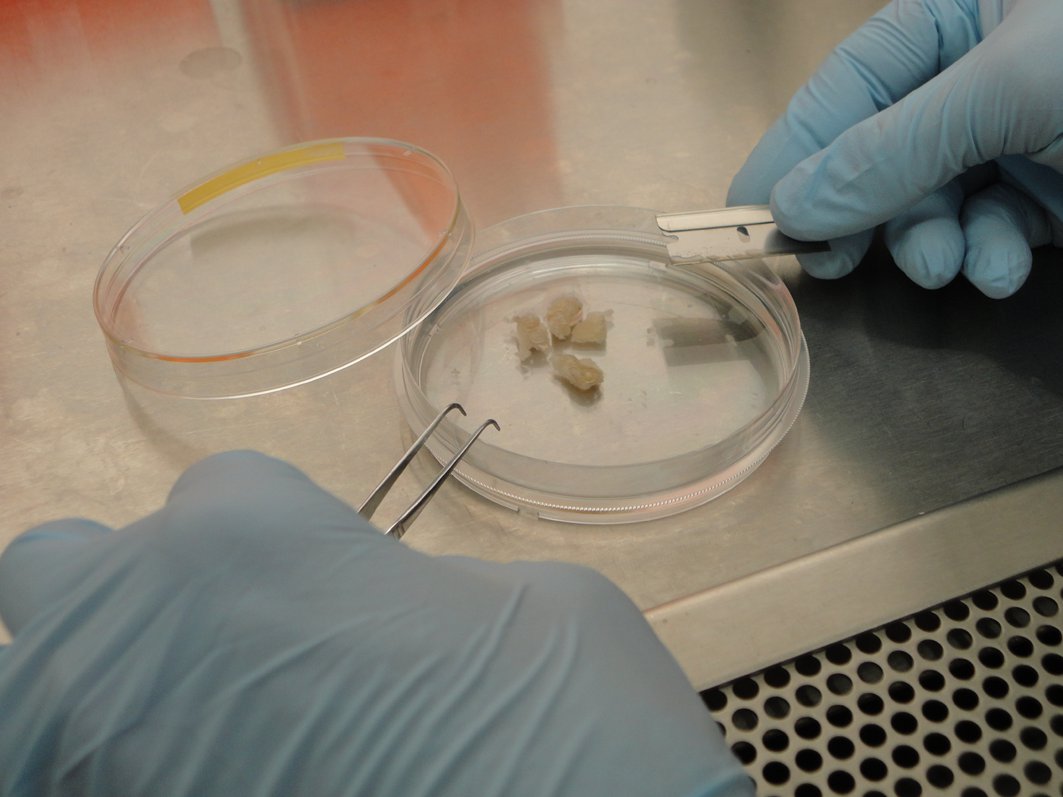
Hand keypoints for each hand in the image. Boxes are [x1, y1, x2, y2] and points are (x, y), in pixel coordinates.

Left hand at [0, 451, 750, 796]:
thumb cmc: (554, 703)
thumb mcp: (512, 597)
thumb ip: (399, 583)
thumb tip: (370, 613)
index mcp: (244, 532)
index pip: (217, 492)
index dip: (280, 534)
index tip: (329, 583)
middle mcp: (146, 630)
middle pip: (61, 569)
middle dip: (131, 590)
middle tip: (225, 640)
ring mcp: (115, 751)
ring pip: (43, 689)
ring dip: (114, 684)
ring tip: (209, 721)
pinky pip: (75, 777)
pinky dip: (130, 767)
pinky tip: (214, 774)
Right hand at [728, 0, 1062, 297]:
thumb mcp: (1006, 92)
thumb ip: (893, 150)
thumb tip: (792, 204)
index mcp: (961, 14)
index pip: (849, 82)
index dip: (795, 149)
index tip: (749, 210)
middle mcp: (980, 74)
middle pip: (883, 153)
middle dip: (865, 213)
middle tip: (831, 260)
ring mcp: (1017, 137)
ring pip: (933, 204)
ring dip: (931, 246)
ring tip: (942, 265)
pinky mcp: (1048, 194)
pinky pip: (990, 233)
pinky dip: (988, 259)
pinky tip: (999, 268)